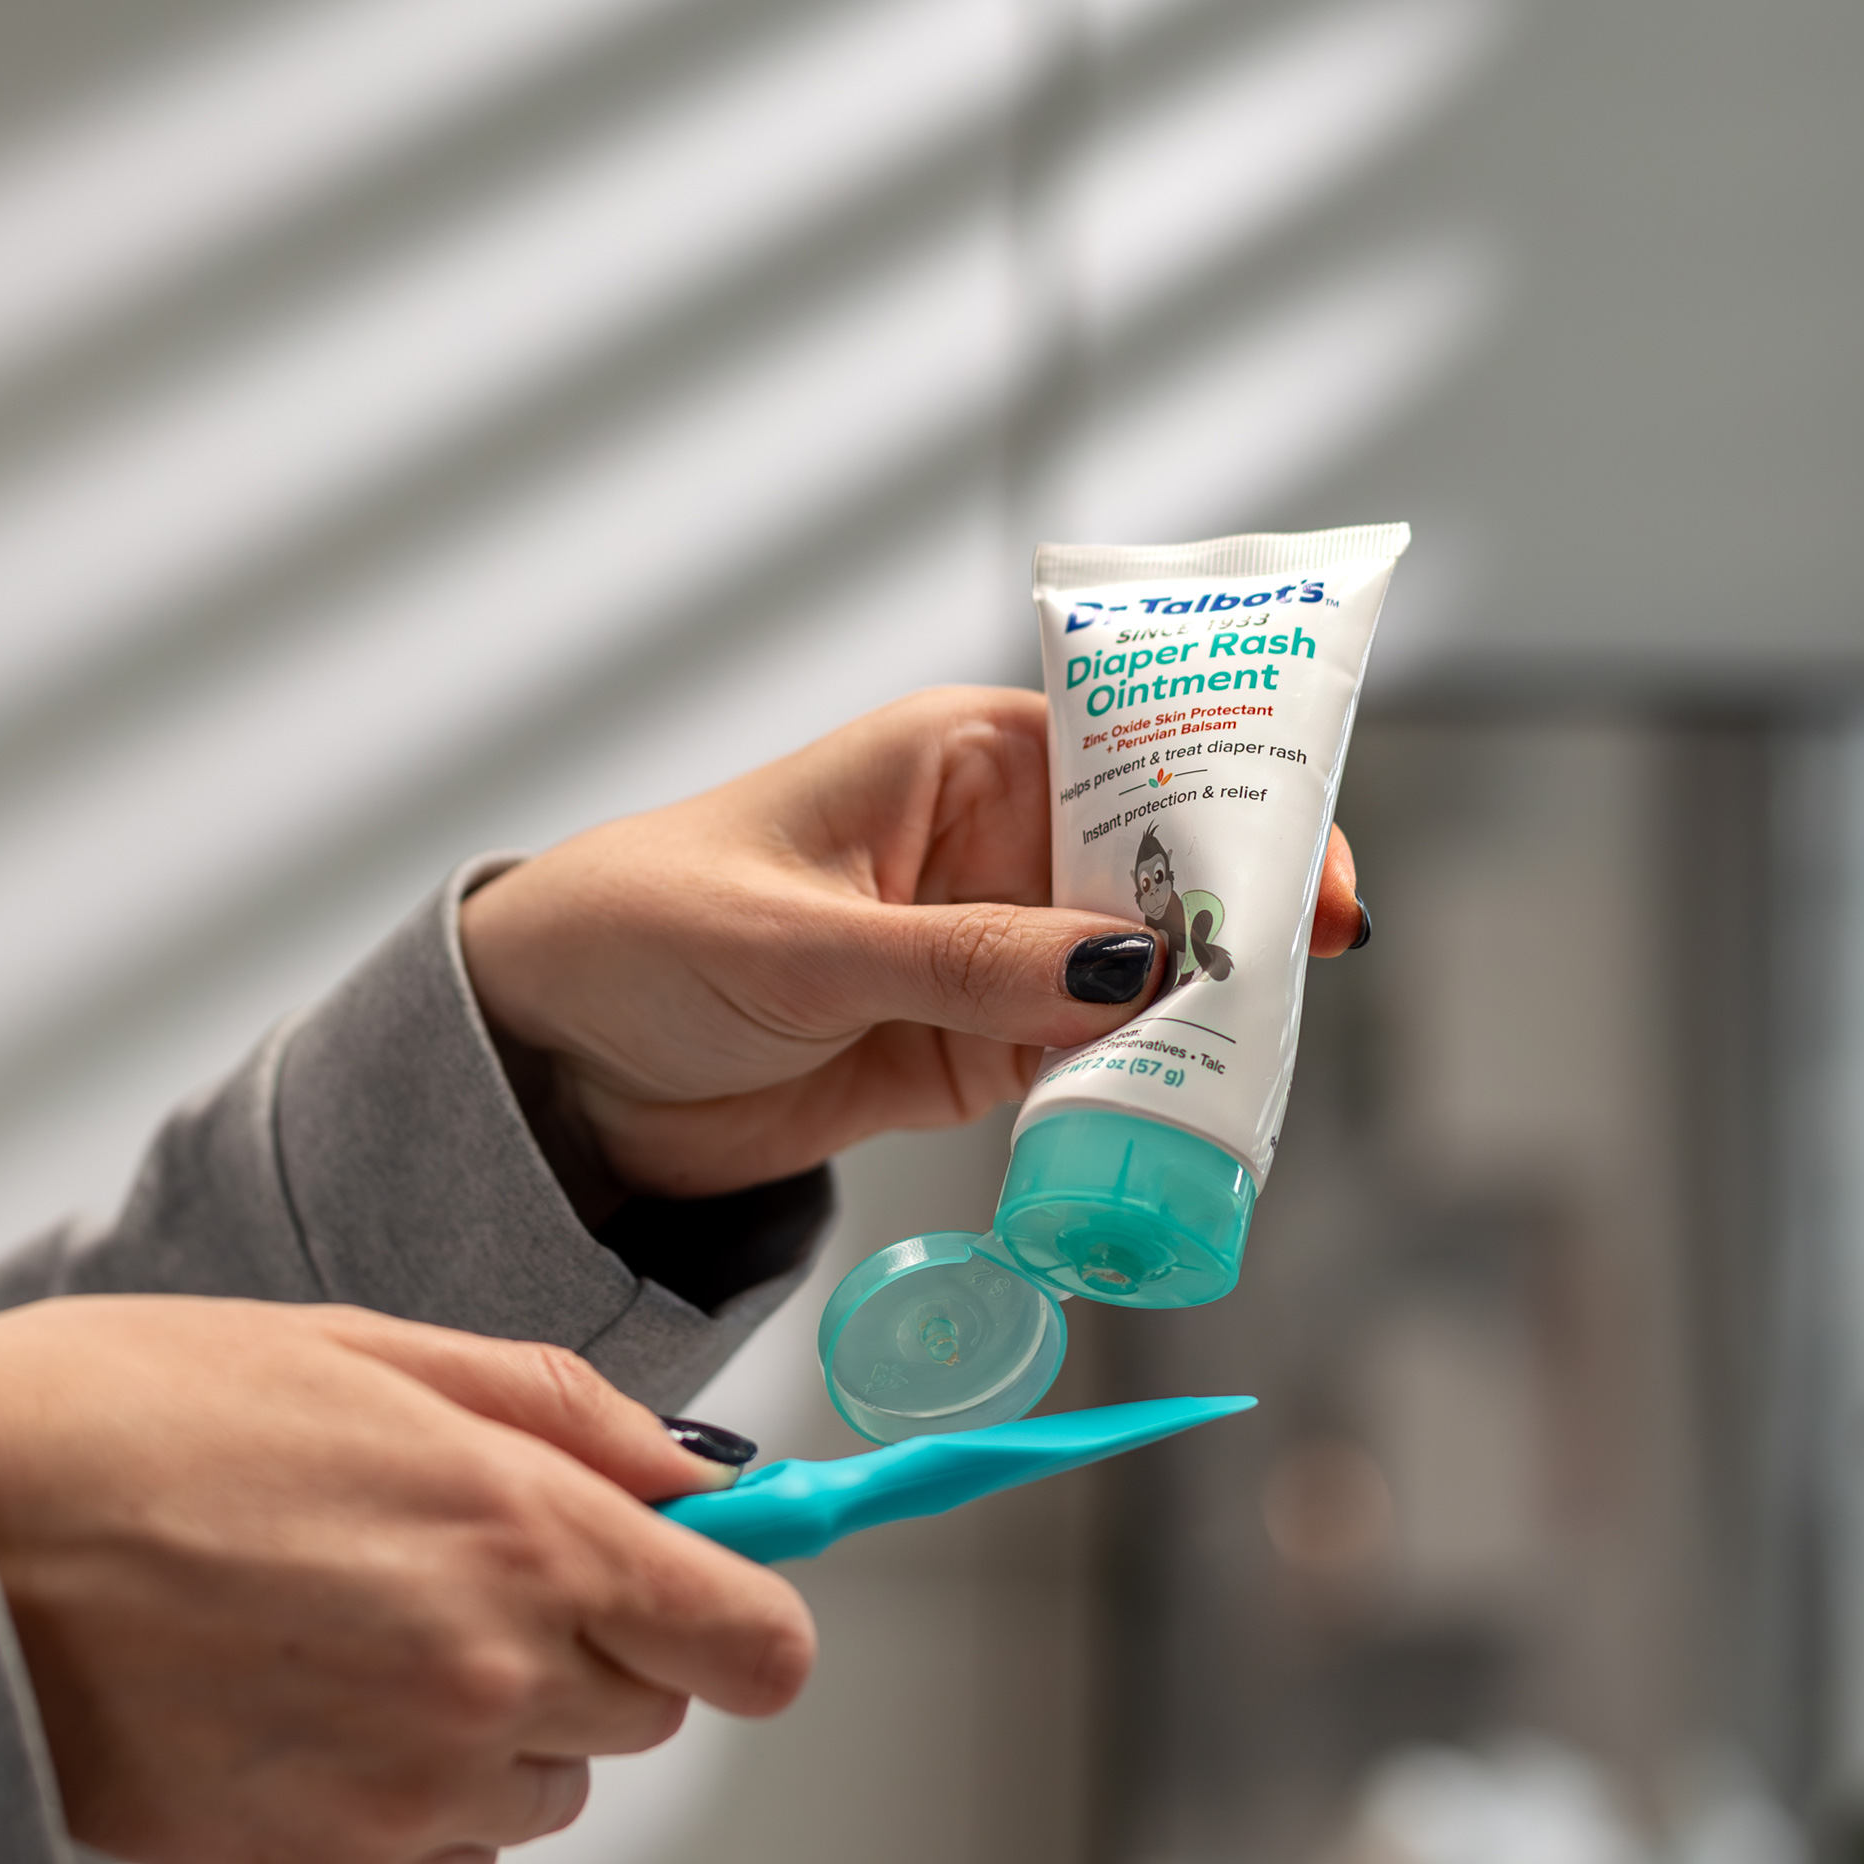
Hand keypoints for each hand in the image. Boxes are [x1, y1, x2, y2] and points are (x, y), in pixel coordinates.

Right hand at [0, 1297, 812, 1863]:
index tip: (708, 1587)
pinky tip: (301, 1707)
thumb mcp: (365, 1350)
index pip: (757, 1643)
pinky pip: (445, 1858)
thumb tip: (700, 1480)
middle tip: (451, 1563)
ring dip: (497, 1723)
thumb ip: (564, 1416)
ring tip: (347, 1629)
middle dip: (592, 1641)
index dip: (745, 1614)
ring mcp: (406, 1795)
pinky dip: (409, 1798)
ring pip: (549, 1788)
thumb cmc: (132, 1415)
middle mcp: (488, 1679)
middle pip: (653, 1712)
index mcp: (523, 1533)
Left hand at [458, 686, 1363, 1202]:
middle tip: (1310, 979)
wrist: (553, 1059)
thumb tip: (1127, 968)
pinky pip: (1084, 1065)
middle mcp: (993, 846)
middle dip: (1237, 919)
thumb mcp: (803, 942)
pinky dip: (1133, 1090)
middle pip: (1163, 870)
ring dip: (1197, 1015)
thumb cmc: (639, 932)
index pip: (1135, 750)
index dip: (1235, 800)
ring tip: (1257, 1058)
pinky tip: (1178, 1113)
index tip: (1308, 873)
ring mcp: (989, 953)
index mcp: (955, 760)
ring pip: (1139, 976)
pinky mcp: (972, 1049)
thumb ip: (963, 959)